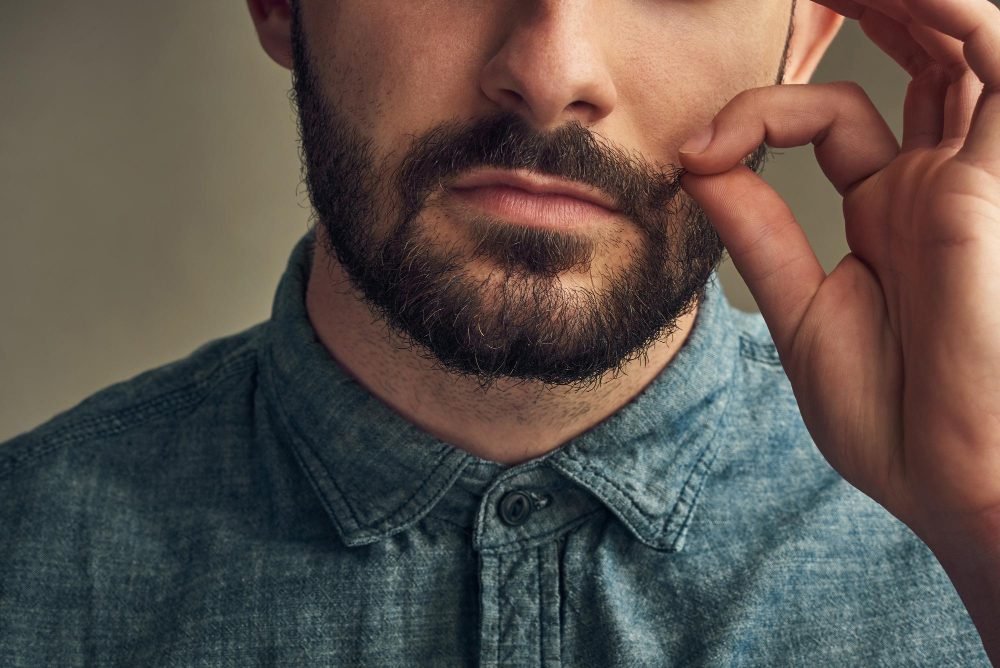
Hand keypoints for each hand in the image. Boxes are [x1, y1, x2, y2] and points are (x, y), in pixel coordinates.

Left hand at [679, 0, 999, 555]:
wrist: (956, 486)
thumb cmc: (893, 420)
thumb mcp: (803, 313)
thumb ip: (759, 233)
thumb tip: (696, 166)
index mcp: (895, 212)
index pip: (831, 116)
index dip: (756, 114)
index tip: (696, 155)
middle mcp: (943, 182)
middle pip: (915, 56)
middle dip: (864, 5)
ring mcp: (978, 176)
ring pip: (958, 39)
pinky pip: (994, 61)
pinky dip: (950, 14)